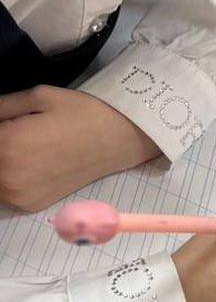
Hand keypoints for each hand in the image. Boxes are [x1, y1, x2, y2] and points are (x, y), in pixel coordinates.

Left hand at [0, 86, 159, 211]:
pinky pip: (5, 191)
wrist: (118, 139)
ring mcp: (18, 196)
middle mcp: (7, 177)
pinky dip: (10, 177)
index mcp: (6, 145)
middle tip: (20, 133)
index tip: (10, 123)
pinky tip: (31, 162)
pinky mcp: (30, 206)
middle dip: (2, 144)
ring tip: (25, 147)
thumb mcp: (39, 96)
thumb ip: (2, 106)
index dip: (0, 127)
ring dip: (3, 162)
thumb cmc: (81, 112)